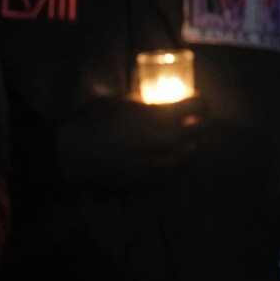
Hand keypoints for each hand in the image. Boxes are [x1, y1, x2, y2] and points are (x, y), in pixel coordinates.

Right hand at [57, 96, 206, 189]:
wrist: (76, 154)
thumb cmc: (101, 123)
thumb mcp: (127, 104)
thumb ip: (152, 104)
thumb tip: (174, 100)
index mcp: (150, 121)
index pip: (188, 109)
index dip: (200, 102)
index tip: (201, 99)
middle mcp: (156, 145)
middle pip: (194, 133)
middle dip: (203, 123)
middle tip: (202, 117)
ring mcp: (152, 166)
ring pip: (188, 154)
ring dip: (196, 142)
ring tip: (195, 135)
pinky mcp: (147, 181)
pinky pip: (174, 170)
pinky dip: (182, 159)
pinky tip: (181, 152)